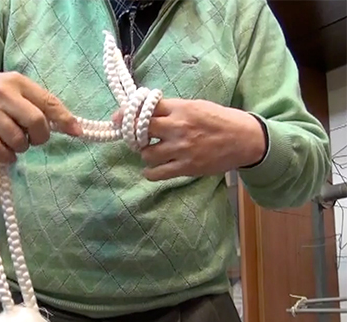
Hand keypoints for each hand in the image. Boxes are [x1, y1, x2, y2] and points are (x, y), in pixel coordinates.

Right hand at [0, 72, 81, 162]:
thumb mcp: (12, 88)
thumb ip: (36, 103)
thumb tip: (68, 125)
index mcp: (18, 82)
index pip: (48, 102)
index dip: (65, 119)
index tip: (77, 133)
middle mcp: (3, 93)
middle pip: (36, 122)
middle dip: (40, 137)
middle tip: (34, 139)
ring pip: (17, 139)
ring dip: (21, 147)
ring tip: (16, 143)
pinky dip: (6, 156)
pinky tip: (7, 154)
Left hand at [113, 99, 265, 180]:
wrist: (244, 140)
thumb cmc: (220, 120)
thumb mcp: (196, 106)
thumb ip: (172, 109)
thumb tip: (145, 112)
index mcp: (181, 108)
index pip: (145, 108)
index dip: (128, 113)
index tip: (118, 117)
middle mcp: (178, 127)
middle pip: (140, 130)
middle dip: (132, 134)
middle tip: (134, 137)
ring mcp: (181, 149)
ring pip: (146, 154)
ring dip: (144, 153)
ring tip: (151, 152)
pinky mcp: (186, 167)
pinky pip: (156, 174)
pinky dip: (150, 172)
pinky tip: (152, 168)